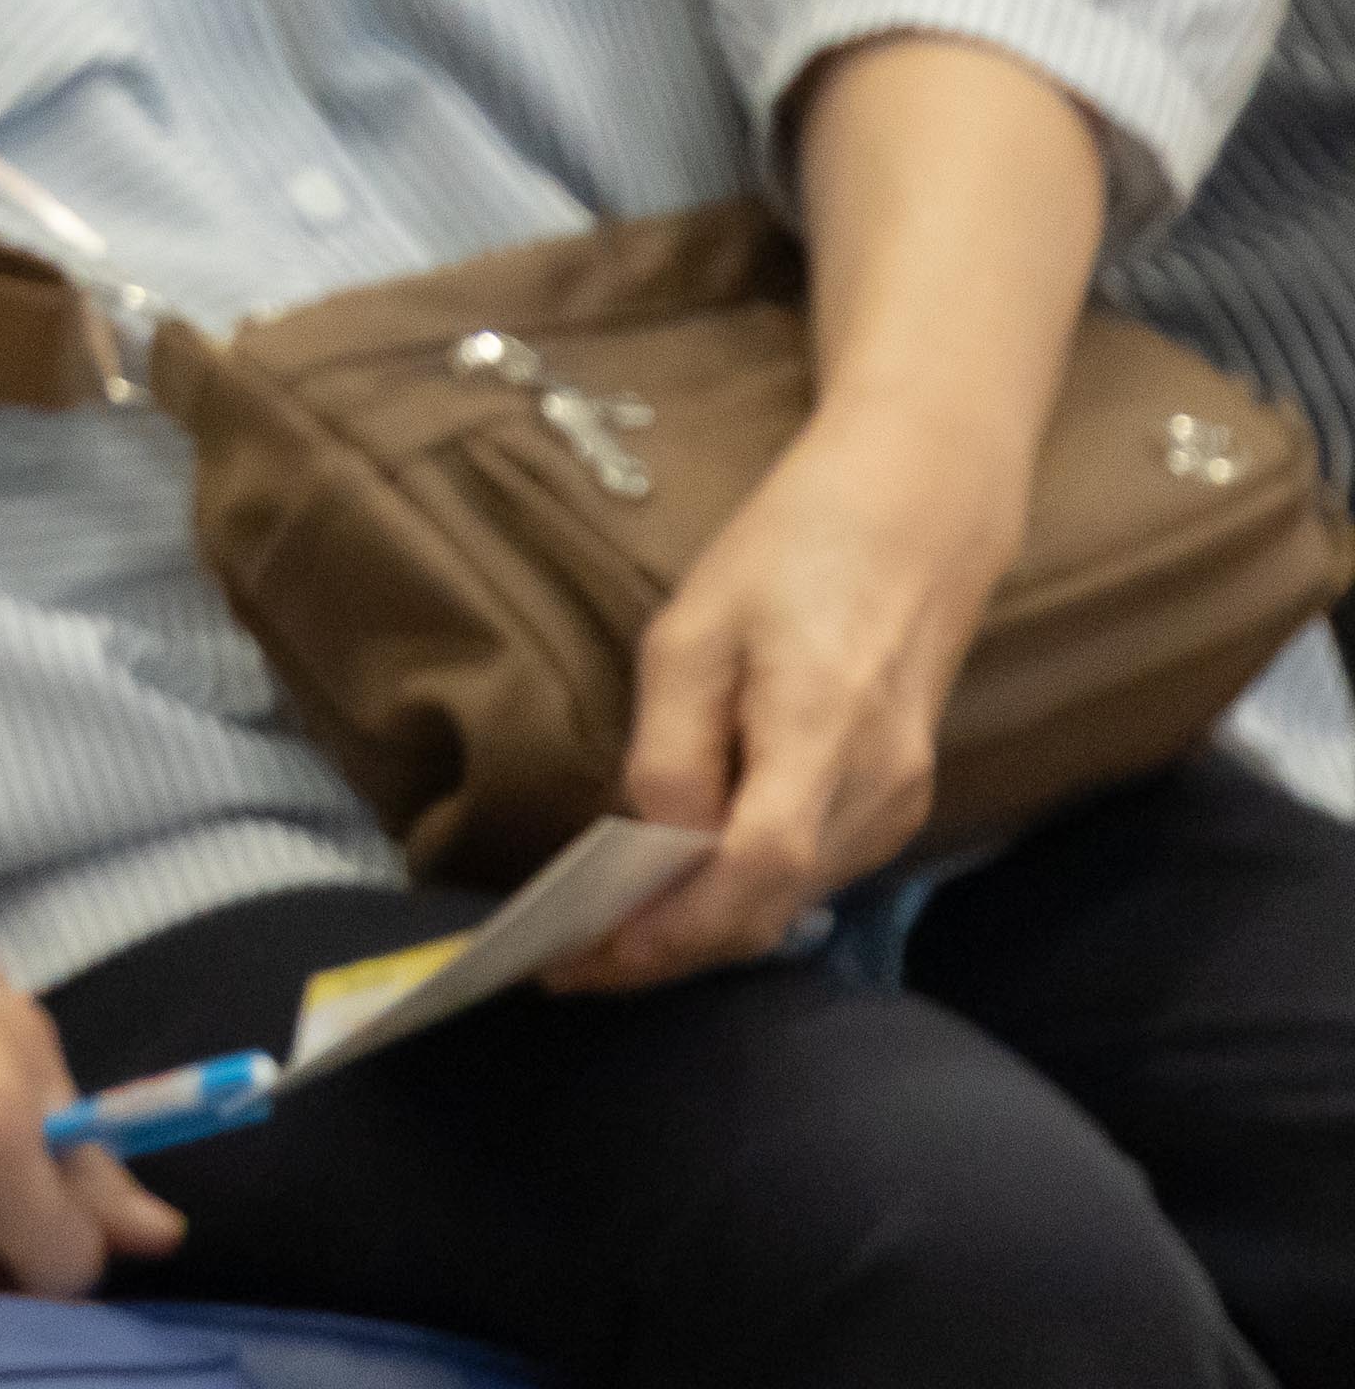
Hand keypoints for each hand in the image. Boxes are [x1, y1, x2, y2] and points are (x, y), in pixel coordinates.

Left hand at [560, 402, 1019, 988]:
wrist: (914, 520)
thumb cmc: (790, 554)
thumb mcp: (693, 631)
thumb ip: (671, 745)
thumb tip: (650, 838)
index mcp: (822, 732)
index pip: (752, 870)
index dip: (671, 928)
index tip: (587, 958)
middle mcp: (877, 788)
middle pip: (769, 907)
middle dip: (669, 950)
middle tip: (571, 964)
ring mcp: (900, 802)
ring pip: (792, 900)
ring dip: (704, 928)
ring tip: (607, 934)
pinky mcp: (901, 801)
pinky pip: (815, 871)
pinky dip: (745, 893)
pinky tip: (683, 887)